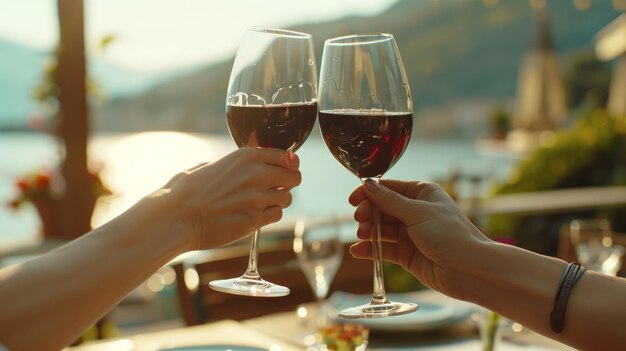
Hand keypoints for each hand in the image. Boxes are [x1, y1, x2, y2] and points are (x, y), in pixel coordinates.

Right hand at [150, 147, 300, 249]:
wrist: (175, 217)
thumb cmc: (184, 192)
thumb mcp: (208, 166)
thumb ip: (230, 165)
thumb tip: (239, 169)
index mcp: (246, 156)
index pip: (286, 156)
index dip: (289, 164)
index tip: (286, 169)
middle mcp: (256, 174)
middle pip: (294, 176)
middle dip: (288, 182)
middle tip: (278, 188)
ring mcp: (257, 198)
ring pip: (288, 197)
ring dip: (279, 201)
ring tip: (263, 204)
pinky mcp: (254, 220)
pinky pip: (277, 215)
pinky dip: (270, 215)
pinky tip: (256, 215)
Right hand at [348, 179, 489, 298]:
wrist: (470, 270)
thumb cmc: (450, 235)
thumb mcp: (418, 213)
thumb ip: (389, 201)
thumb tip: (367, 184)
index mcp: (422, 193)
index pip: (388, 188)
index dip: (369, 193)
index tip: (353, 200)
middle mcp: (415, 211)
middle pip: (381, 208)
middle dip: (368, 213)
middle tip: (360, 220)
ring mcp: (410, 234)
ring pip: (381, 229)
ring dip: (368, 231)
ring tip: (362, 235)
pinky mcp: (407, 255)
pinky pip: (384, 249)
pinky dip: (370, 249)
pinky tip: (357, 250)